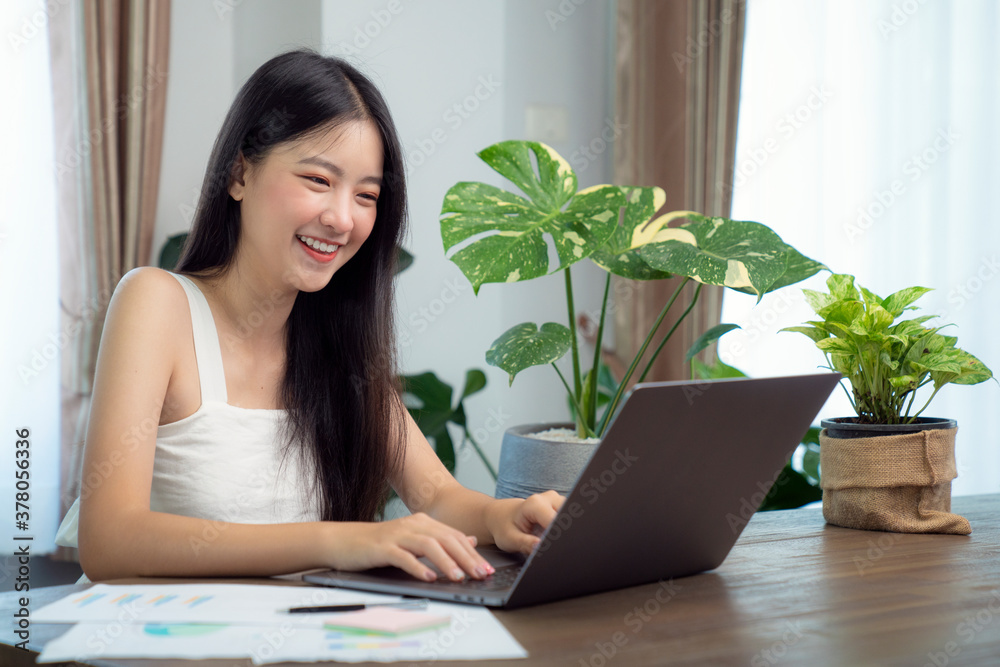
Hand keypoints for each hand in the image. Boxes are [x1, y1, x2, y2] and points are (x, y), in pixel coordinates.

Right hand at [324, 513, 494, 582]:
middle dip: (466, 558)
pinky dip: (418, 566)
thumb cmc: (379, 545)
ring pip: (428, 545)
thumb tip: (470, 540)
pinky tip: (429, 577)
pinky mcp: (381, 548)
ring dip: (446, 562)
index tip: (487, 569)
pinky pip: (403, 556)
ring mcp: (397, 535)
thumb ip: (441, 539)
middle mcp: (412, 525)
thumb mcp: (413, 539)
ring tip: (459, 577)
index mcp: (423, 522)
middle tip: (481, 574)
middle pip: (446, 539)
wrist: (342, 540)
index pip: (454, 536)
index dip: (473, 553)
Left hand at [486, 490, 564, 555]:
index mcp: (536, 504)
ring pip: (571, 518)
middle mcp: (549, 498)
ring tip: (548, 538)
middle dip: (563, 534)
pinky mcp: (560, 506)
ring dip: (564, 531)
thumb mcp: (510, 539)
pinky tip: (553, 535)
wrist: (501, 516)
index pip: (556, 523)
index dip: (556, 538)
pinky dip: (563, 529)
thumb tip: (541, 547)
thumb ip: (526, 543)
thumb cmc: (504, 527)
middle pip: (567, 518)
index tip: (552, 548)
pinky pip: (568, 518)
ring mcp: (556, 500)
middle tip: (551, 545)